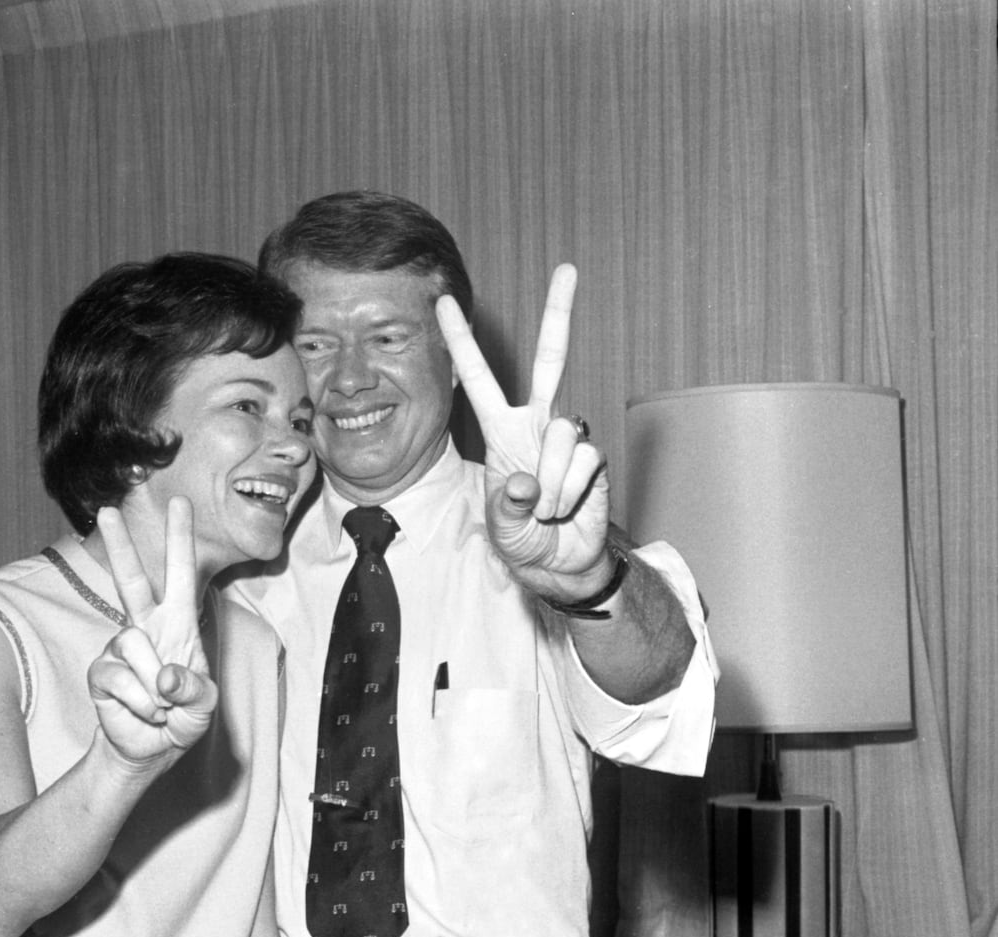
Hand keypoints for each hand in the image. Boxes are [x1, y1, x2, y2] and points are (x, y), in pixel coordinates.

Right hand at [87, 499, 217, 765]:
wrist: (151, 750)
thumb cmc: (183, 718)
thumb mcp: (204, 706)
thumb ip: (194, 689)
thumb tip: (163, 674)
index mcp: (179, 624)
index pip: (182, 575)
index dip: (181, 539)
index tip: (179, 503)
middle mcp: (147, 627)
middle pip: (132, 580)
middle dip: (120, 546)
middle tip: (108, 510)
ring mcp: (121, 647)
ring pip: (134, 645)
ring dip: (156, 687)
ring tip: (162, 705)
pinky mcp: (101, 671)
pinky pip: (120, 678)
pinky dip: (140, 703)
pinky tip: (144, 712)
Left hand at [436, 265, 612, 601]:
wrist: (560, 564)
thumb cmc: (522, 539)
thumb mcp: (501, 525)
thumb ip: (508, 504)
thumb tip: (528, 482)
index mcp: (501, 429)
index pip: (477, 378)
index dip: (461, 342)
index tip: (444, 303)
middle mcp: (536, 423)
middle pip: (551, 360)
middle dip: (558, 314)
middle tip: (567, 269)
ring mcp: (567, 437)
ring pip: (560, 432)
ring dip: (551, 481)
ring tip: (546, 509)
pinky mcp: (594, 455)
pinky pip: (582, 461)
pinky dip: (570, 492)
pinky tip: (567, 507)